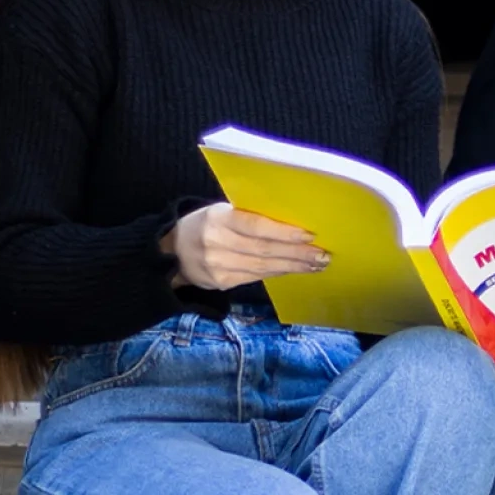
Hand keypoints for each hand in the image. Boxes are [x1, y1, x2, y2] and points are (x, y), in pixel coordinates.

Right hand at [160, 204, 327, 290]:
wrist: (172, 251)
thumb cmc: (206, 223)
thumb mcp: (220, 211)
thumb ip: (248, 215)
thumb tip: (290, 222)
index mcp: (218, 219)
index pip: (256, 227)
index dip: (284, 233)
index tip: (309, 235)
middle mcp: (216, 244)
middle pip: (264, 251)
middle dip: (297, 254)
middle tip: (322, 254)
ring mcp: (217, 267)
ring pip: (263, 268)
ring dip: (293, 266)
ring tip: (316, 264)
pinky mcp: (221, 283)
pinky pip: (256, 277)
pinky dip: (278, 273)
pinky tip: (295, 270)